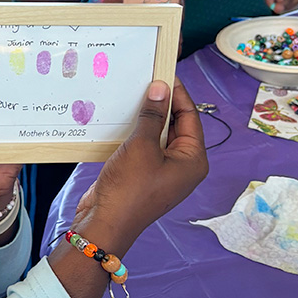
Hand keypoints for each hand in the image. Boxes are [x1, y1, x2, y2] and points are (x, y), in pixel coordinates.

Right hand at [69, 79, 207, 252]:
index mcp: (192, 160)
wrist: (105, 223)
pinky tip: (121, 119)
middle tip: (145, 81)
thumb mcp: (141, 146)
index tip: (163, 73)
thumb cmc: (129, 189)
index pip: (190, 117)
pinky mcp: (143, 175)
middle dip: (161, 105)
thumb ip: (152, 115)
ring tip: (131, 96)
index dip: (177, 94)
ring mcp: (162, 172)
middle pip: (175, 126)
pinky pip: (143, 147)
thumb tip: (160, 89)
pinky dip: (135, 133)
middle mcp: (182, 166)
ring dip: (145, 118)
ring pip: (157, 135)